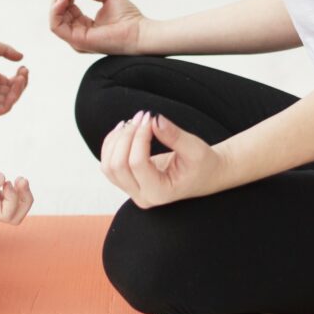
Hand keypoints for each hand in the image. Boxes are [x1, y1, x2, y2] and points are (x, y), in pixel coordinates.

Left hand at [0, 37, 28, 116]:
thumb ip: (6, 51)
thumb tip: (21, 58)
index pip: (11, 84)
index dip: (21, 78)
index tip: (23, 67)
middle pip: (12, 94)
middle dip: (22, 85)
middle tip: (23, 72)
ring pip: (7, 104)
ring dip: (18, 93)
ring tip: (19, 78)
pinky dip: (9, 103)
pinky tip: (13, 86)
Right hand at [0, 152, 33, 224]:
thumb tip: (3, 179)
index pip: (6, 215)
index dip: (14, 199)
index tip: (7, 182)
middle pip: (15, 217)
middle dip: (25, 200)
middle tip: (21, 179)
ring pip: (15, 208)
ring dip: (24, 195)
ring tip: (21, 179)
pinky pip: (10, 197)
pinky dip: (17, 189)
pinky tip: (11, 179)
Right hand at [49, 0, 145, 54]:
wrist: (140, 32)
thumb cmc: (129, 17)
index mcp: (84, 25)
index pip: (67, 7)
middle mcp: (78, 33)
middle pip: (59, 12)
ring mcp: (76, 38)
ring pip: (55, 18)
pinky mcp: (77, 40)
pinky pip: (57, 26)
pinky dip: (57, 10)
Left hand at [100, 110, 226, 207]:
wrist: (206, 174)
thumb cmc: (203, 164)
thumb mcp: (195, 149)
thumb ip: (174, 136)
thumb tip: (154, 120)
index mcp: (160, 193)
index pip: (137, 163)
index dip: (139, 136)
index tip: (150, 117)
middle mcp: (143, 197)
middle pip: (117, 166)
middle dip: (125, 136)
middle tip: (142, 116)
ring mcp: (133, 191)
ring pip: (108, 166)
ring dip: (116, 140)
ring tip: (131, 122)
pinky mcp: (129, 182)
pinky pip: (108, 164)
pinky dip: (111, 144)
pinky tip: (123, 129)